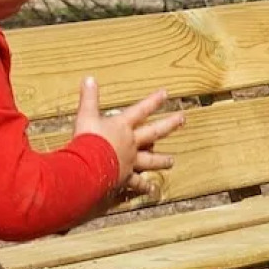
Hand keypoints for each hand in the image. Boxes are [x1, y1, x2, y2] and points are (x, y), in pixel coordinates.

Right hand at [72, 78, 184, 197]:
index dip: (153, 101)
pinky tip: (150, 189)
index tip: (166, 94)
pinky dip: (143, 187)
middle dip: (169, 125)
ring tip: (171, 162)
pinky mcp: (126, 178)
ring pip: (150, 161)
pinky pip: (137, 183)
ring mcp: (131, 161)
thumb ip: (88, 98)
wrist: (88, 166)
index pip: (140, 110)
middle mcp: (131, 143)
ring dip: (161, 160)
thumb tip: (88, 78)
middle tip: (182, 119)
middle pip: (154, 132)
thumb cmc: (88, 140)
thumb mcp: (86, 116)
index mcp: (122, 127)